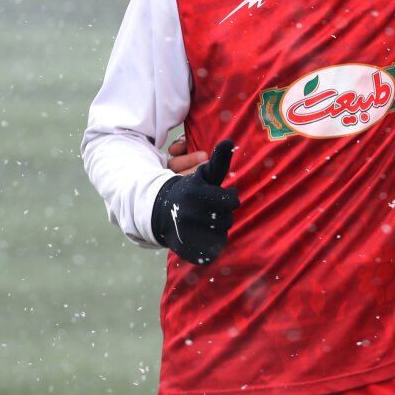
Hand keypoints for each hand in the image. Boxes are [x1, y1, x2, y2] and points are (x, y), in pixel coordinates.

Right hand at [151, 139, 239, 264]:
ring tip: (203, 222)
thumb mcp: (203, 175)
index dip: (228, 199)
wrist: (162, 215)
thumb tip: (229, 141)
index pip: (232, 200)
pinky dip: (210, 246)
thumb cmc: (190, 191)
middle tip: (207, 210)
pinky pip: (212, 251)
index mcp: (198, 194)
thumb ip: (218, 161)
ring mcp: (189, 235)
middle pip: (227, 219)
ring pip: (221, 235)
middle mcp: (192, 215)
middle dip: (220, 214)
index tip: (218, 197)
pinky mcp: (189, 252)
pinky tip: (201, 236)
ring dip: (216, 228)